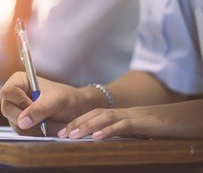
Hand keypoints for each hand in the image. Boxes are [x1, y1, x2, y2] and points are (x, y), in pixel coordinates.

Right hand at [0, 72, 96, 135]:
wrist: (75, 109)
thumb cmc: (66, 98)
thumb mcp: (55, 101)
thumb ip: (39, 109)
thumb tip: (22, 122)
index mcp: (20, 80)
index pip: (7, 92)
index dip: (19, 101)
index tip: (33, 105)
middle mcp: (15, 94)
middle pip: (6, 109)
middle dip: (24, 117)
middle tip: (41, 118)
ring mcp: (16, 108)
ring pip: (12, 122)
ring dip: (29, 127)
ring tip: (45, 122)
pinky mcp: (21, 121)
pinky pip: (19, 131)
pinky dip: (32, 132)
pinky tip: (43, 127)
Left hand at [58, 99, 202, 139]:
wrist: (190, 117)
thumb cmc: (168, 126)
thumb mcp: (143, 130)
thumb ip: (127, 132)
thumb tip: (110, 139)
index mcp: (124, 114)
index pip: (97, 114)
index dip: (80, 121)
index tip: (65, 131)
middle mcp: (126, 112)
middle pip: (96, 113)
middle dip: (77, 123)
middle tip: (61, 134)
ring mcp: (135, 115)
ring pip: (105, 117)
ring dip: (87, 126)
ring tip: (72, 135)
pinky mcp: (145, 122)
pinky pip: (123, 125)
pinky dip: (109, 130)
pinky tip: (97, 137)